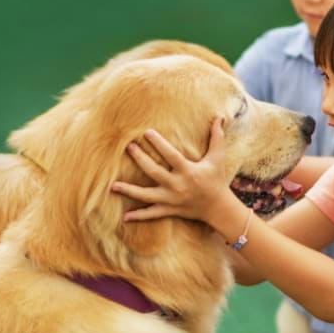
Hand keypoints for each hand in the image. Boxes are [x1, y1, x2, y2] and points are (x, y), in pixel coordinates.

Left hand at [113, 118, 233, 223]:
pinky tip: (125, 217)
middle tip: (128, 147)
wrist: (219, 208)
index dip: (159, 144)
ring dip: (130, 191)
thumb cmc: (217, 179)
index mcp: (188, 171)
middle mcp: (177, 186)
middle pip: (154, 172)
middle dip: (140, 160)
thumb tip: (220, 116)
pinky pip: (152, 214)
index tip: (146, 132)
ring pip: (147, 196)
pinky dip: (139, 216)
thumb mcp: (218, 157)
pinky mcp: (169, 210)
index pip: (171, 155)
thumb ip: (217, 136)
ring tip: (113, 185)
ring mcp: (171, 200)